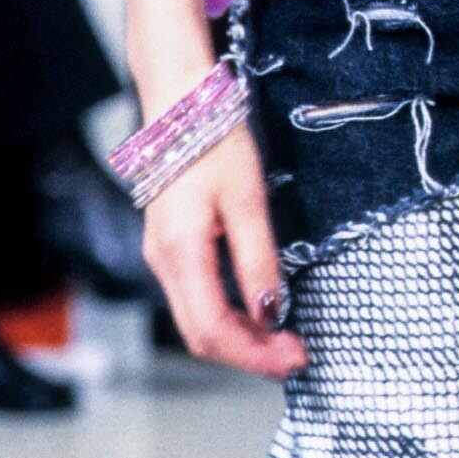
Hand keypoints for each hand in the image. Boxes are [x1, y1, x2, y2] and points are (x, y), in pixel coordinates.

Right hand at [114, 0, 303, 378]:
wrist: (178, 99)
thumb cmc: (214, 139)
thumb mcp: (248, 199)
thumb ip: (259, 260)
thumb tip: (274, 312)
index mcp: (180, 252)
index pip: (214, 330)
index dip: (256, 355)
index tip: (296, 358)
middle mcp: (162, 261)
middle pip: (201, 335)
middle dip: (250, 355)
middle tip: (296, 356)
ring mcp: (162, 255)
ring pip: (197, 319)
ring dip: (241, 337)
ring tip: (284, 338)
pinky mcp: (169, 245)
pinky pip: (196, 297)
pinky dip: (228, 314)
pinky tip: (258, 310)